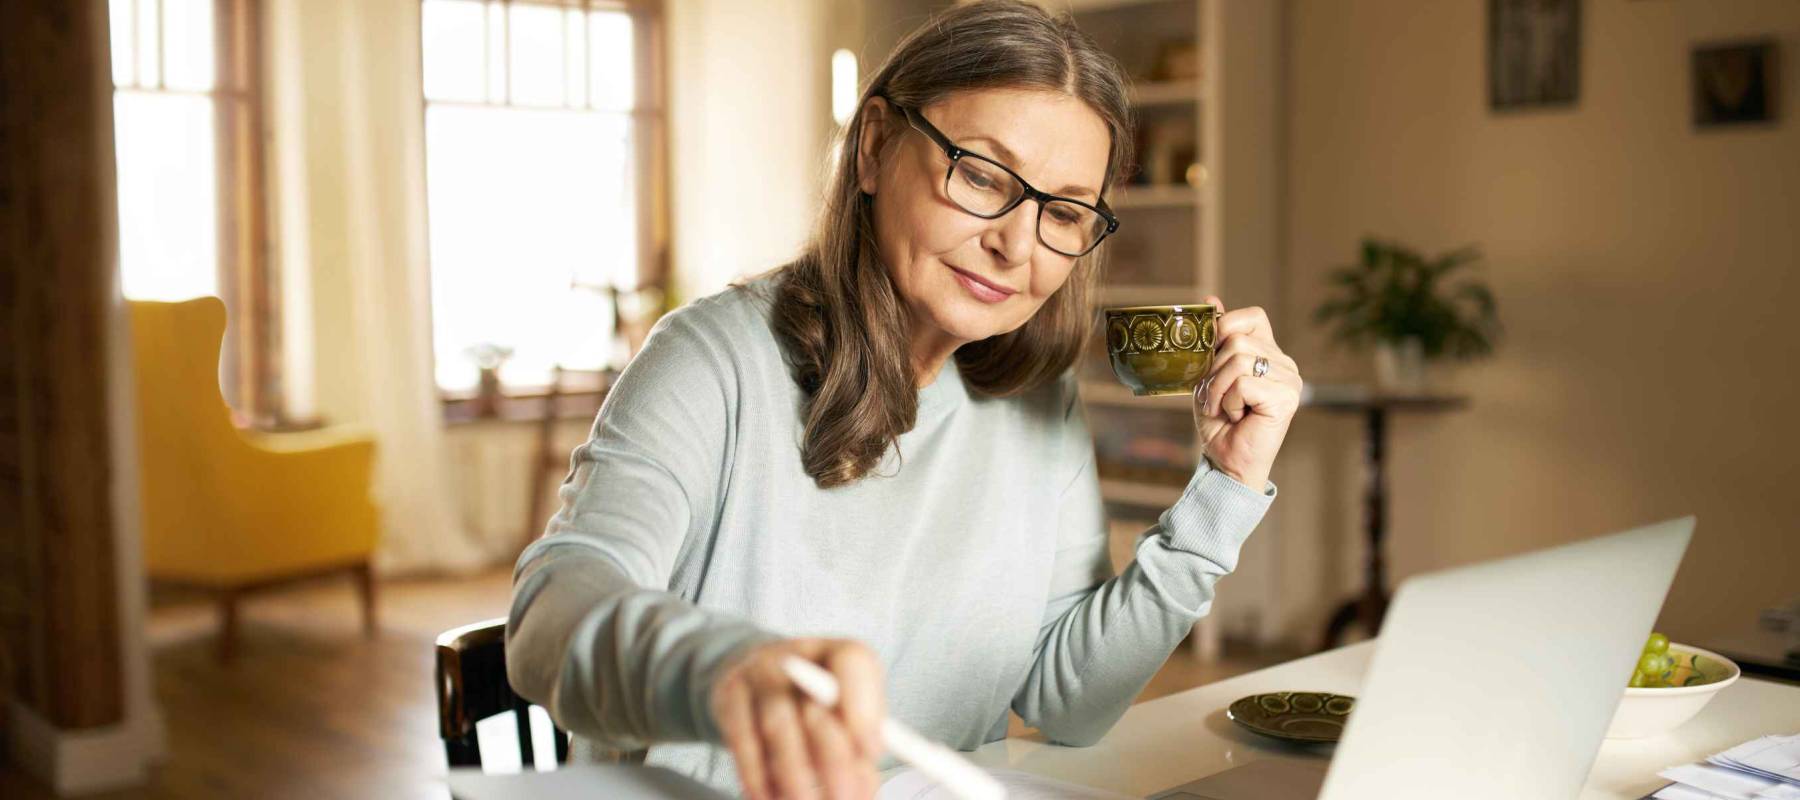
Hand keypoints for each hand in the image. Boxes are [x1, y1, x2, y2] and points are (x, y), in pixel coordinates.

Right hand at [711, 637, 886, 799]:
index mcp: (837, 653)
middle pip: (814, 706)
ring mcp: (757, 674)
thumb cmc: (814, 700)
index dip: (864, 709)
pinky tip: (769, 799)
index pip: (853, 663)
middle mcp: (796, 656)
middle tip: (845, 798)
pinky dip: (757, 776)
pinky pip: (742, 741)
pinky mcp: (728, 697)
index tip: (872, 753)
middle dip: (833, 761)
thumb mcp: (845, 710)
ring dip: (795, 776)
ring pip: (776, 726)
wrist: (757, 678)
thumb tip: (864, 785)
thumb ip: (859, 743)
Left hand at [1192, 297, 1302, 490]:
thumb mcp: (1209, 374)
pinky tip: (1236, 416)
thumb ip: (1215, 340)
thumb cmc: (1219, 422)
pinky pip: (1243, 382)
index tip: (1211, 354)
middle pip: (1238, 339)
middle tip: (1215, 397)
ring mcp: (1290, 380)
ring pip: (1238, 359)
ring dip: (1218, 387)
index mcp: (1270, 353)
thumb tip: (1210, 299)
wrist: (1226, 461)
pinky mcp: (1286, 397)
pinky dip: (1228, 400)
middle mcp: (1285, 364)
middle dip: (1213, 369)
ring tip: (1223, 408)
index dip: (1226, 327)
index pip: (1252, 316)